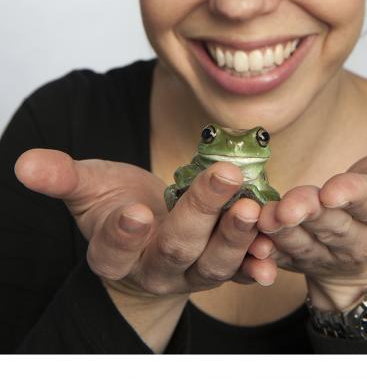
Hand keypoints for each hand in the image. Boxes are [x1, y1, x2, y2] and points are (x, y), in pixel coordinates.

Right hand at [14, 150, 276, 299]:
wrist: (145, 232)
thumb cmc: (114, 204)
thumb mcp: (87, 189)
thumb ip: (62, 177)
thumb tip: (25, 163)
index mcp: (113, 253)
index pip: (113, 249)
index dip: (123, 233)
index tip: (135, 210)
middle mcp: (153, 267)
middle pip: (175, 246)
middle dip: (200, 212)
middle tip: (224, 177)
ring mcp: (189, 272)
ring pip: (213, 262)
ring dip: (235, 237)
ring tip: (253, 208)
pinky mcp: (219, 269)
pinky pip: (241, 271)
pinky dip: (257, 263)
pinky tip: (272, 252)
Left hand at [249, 135, 366, 306]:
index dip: (353, 196)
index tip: (335, 189)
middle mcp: (358, 234)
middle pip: (333, 223)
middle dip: (311, 213)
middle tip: (290, 205)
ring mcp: (328, 247)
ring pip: (303, 238)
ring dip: (282, 230)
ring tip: (263, 217)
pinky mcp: (302, 252)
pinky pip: (281, 253)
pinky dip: (264, 248)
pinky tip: (247, 237)